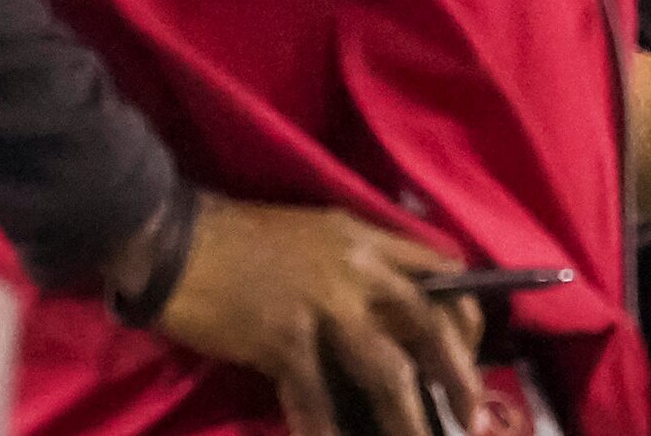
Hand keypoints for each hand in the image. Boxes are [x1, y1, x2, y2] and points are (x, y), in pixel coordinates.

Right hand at [155, 194, 485, 435]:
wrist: (175, 238)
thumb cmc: (241, 238)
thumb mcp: (316, 234)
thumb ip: (357, 266)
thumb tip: (391, 316)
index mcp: (365, 239)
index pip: (440, 273)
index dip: (464, 316)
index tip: (473, 350)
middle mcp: (355, 269)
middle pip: (427, 323)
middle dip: (458, 373)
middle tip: (476, 413)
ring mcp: (321, 305)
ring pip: (387, 370)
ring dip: (409, 418)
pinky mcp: (283, 339)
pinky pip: (316, 399)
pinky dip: (328, 432)